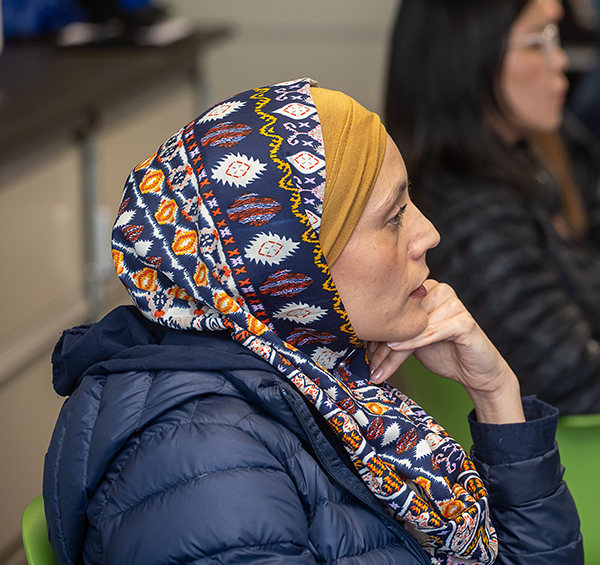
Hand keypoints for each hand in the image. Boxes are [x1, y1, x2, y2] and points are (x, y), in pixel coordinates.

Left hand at [369, 280, 524, 423]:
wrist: (477, 373)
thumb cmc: (445, 354)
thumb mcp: (413, 341)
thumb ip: (395, 332)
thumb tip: (364, 335)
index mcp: (426, 289)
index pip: (395, 308)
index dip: (377, 330)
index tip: (361, 349)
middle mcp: (439, 291)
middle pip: (402, 318)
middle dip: (382, 344)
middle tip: (369, 364)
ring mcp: (453, 304)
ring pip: (413, 327)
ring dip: (392, 351)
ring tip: (378, 369)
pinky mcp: (463, 321)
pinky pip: (431, 331)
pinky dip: (412, 342)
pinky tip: (396, 350)